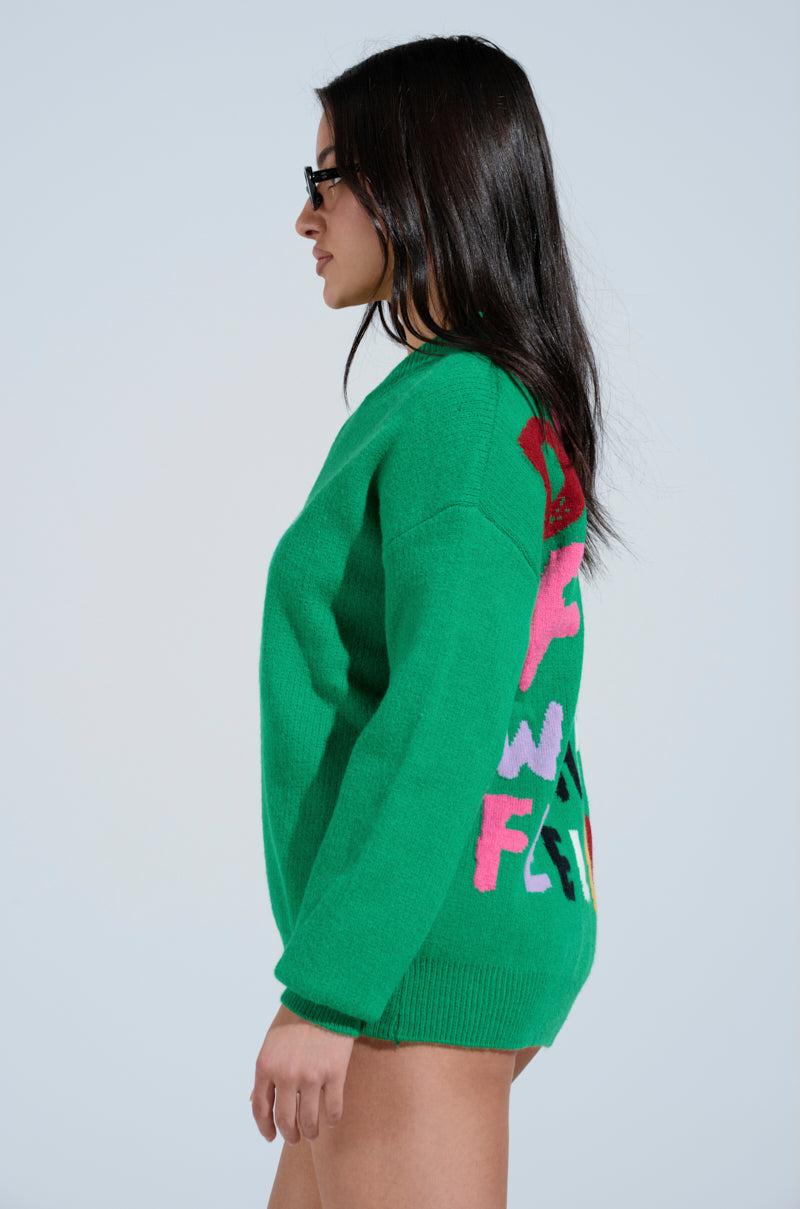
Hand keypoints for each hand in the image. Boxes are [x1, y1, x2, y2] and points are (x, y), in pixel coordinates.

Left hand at [250, 1004, 355, 1143]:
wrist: (325, 996)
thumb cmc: (296, 1016)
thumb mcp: (271, 1041)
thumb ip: (265, 1072)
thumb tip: (254, 1100)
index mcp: (265, 1065)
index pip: (260, 1108)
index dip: (265, 1127)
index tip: (271, 1136)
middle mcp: (286, 1074)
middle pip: (285, 1120)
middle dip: (290, 1134)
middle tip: (295, 1138)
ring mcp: (311, 1075)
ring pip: (310, 1120)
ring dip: (311, 1132)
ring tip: (312, 1132)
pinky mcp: (335, 1073)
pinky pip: (333, 1109)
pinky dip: (332, 1119)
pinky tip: (331, 1118)